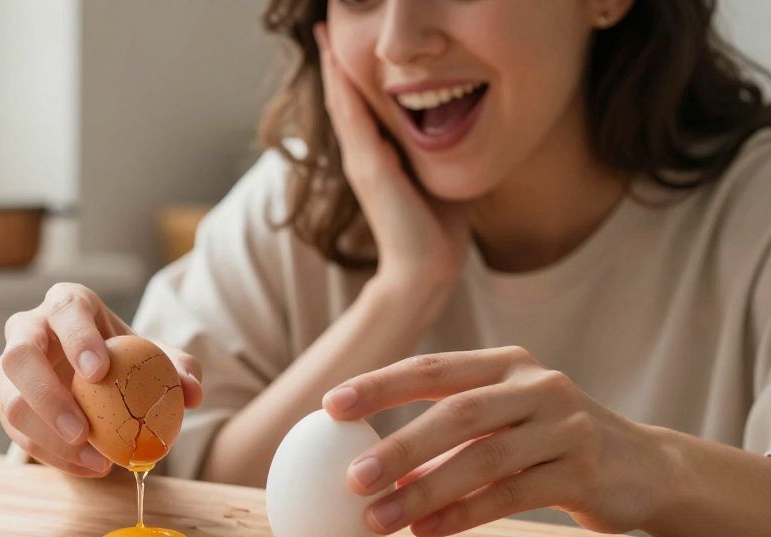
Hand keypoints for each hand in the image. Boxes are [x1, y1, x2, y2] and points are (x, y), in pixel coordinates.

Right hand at [0, 283, 203, 476]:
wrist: (98, 376)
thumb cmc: (126, 357)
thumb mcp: (157, 356)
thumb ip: (179, 368)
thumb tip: (192, 393)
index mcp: (67, 304)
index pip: (64, 310)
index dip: (77, 338)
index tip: (100, 372)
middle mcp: (28, 329)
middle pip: (18, 356)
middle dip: (47, 396)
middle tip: (83, 431)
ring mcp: (11, 369)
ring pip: (10, 402)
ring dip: (48, 438)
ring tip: (95, 461)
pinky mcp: (7, 403)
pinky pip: (17, 434)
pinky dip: (52, 456)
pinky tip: (88, 467)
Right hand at [314, 22, 469, 287]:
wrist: (426, 271)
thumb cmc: (438, 230)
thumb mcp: (438, 177)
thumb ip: (436, 153)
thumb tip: (455, 129)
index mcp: (380, 156)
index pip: (361, 104)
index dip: (351, 72)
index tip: (345, 39)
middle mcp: (364, 155)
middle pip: (344, 96)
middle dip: (335, 58)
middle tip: (323, 23)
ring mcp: (363, 161)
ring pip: (342, 101)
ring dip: (332, 64)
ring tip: (323, 31)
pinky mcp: (370, 169)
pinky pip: (352, 118)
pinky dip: (342, 88)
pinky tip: (337, 61)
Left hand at [322, 347, 668, 536]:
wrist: (644, 467)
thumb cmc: (550, 441)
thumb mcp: (505, 417)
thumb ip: (447, 426)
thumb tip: (362, 457)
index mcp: (507, 363)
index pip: (433, 368)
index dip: (380, 385)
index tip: (330, 406)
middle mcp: (538, 386)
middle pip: (456, 414)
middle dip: (398, 446)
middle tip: (351, 478)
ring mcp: (565, 427)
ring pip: (481, 460)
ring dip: (423, 493)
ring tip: (377, 518)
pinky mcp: (583, 473)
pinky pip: (510, 496)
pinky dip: (462, 514)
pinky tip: (424, 530)